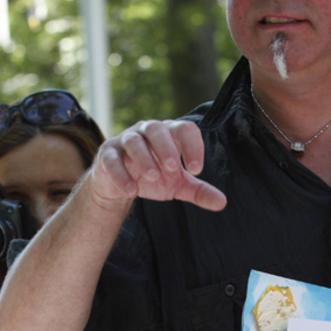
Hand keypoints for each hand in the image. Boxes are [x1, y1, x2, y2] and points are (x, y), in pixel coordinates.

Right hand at [92, 119, 227, 211]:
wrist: (120, 187)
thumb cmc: (152, 177)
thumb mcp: (177, 185)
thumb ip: (199, 191)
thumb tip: (222, 202)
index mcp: (169, 135)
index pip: (184, 129)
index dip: (193, 146)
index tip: (196, 169)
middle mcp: (147, 132)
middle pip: (157, 128)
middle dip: (166, 148)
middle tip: (174, 169)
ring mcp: (125, 141)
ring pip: (134, 141)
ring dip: (144, 158)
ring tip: (153, 177)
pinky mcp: (107, 155)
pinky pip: (112, 159)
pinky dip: (121, 174)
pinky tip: (131, 191)